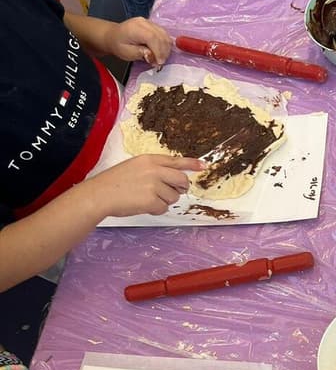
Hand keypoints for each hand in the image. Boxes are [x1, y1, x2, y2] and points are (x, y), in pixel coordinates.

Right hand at [86, 155, 204, 217]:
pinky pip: (164, 208)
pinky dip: (156, 210)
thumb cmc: (113, 183)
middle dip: (180, 188)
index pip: (176, 160)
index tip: (204, 166)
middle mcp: (154, 170)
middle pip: (181, 180)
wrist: (99, 195)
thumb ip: (153, 169)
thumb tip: (173, 179)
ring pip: (173, 196)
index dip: (192, 164)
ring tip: (146, 198)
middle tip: (172, 192)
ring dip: (164, 201)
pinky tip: (143, 206)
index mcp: (149, 160)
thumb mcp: (134, 167)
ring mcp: (154, 185)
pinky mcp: (152, 200)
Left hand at [104, 17, 171, 67]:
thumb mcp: (126, 53)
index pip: (153, 38)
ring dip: (166, 48)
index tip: (159, 62)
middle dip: (163, 51)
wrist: (113, 35)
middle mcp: (144, 22)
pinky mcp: (153, 24)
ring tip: (160, 58)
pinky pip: (164, 34)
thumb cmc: (118, 45)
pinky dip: (165, 44)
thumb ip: (140, 53)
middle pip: (161, 36)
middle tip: (159, 62)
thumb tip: (152, 55)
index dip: (159, 51)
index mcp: (135, 28)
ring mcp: (149, 22)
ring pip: (165, 35)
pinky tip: (161, 51)